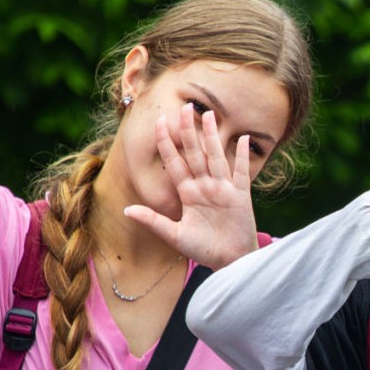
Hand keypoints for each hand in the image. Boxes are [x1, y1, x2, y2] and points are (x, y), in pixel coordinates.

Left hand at [123, 105, 259, 269]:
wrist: (230, 262)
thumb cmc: (203, 250)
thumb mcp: (175, 236)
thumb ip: (153, 221)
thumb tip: (126, 209)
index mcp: (188, 193)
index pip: (175, 163)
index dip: (168, 143)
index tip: (160, 123)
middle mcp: (205, 187)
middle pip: (195, 153)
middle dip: (189, 131)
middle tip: (184, 108)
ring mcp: (223, 189)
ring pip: (216, 156)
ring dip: (213, 136)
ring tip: (209, 115)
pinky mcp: (240, 195)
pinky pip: (240, 172)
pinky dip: (242, 156)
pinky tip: (243, 138)